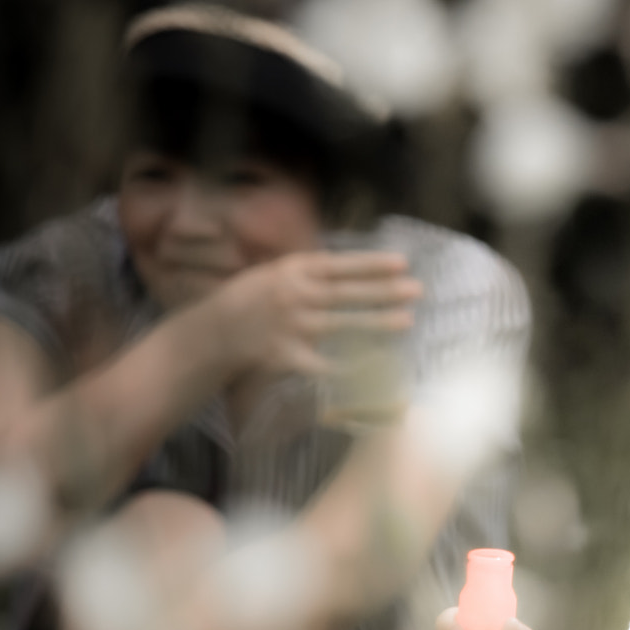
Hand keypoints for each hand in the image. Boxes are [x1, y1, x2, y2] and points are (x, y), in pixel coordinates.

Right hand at [200, 250, 420, 379]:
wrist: (212, 332)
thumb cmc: (251, 299)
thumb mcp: (276, 273)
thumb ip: (311, 271)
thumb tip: (355, 266)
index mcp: (291, 270)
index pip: (338, 264)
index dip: (371, 263)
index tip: (403, 262)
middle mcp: (292, 295)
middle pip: (345, 293)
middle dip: (383, 292)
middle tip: (417, 290)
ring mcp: (289, 326)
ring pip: (340, 325)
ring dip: (375, 323)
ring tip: (407, 320)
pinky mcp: (284, 355)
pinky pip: (322, 364)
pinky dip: (347, 366)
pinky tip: (373, 367)